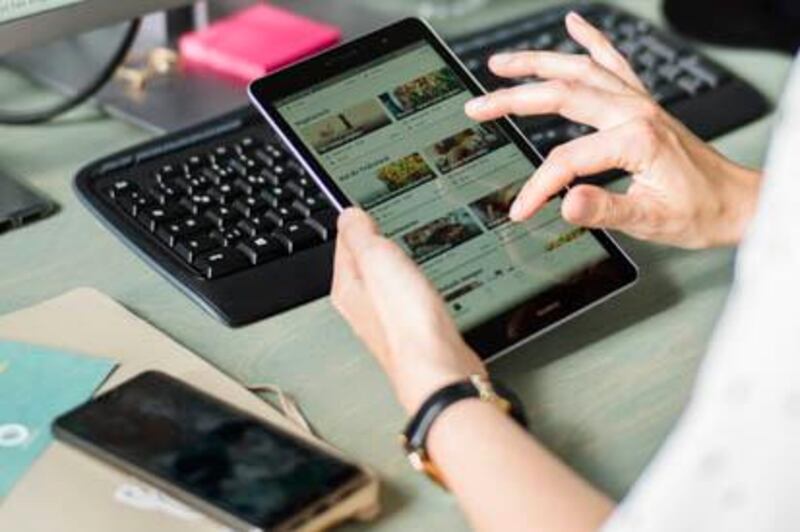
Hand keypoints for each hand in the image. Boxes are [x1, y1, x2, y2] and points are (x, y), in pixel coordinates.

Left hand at [331, 208, 485, 412]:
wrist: (437, 368)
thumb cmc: (405, 322)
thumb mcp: (377, 260)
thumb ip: (361, 234)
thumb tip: (348, 215)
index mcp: (348, 288)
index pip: (342, 245)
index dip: (353, 223)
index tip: (360, 211)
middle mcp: (362, 308)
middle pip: (362, 267)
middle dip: (371, 246)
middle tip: (378, 227)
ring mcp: (387, 322)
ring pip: (384, 285)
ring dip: (390, 267)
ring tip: (397, 252)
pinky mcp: (412, 332)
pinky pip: (405, 300)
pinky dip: (409, 286)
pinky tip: (418, 286)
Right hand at [465, 11, 760, 248]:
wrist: (735, 202)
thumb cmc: (699, 211)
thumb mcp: (651, 221)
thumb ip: (605, 210)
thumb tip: (565, 202)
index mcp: (635, 138)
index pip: (567, 160)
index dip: (538, 185)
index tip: (521, 207)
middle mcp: (635, 111)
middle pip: (562, 94)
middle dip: (514, 97)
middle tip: (479, 103)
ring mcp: (639, 102)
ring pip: (580, 70)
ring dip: (538, 63)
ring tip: (502, 62)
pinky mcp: (643, 103)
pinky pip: (614, 62)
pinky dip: (592, 41)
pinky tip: (575, 25)